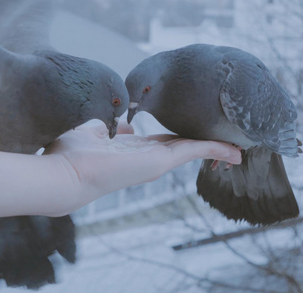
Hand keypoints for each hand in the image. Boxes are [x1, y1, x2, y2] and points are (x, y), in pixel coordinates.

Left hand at [0, 120, 240, 217]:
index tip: (198, 131)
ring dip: (216, 149)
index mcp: (135, 151)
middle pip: (184, 148)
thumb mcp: (93, 132)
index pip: (165, 143)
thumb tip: (121, 128)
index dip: (183, 137)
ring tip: (238, 149)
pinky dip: (214, 149)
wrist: (64, 175)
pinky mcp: (160, 162)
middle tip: (229, 143)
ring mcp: (156, 162)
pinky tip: (232, 149)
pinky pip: (194, 150)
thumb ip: (108, 129)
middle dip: (206, 145)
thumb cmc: (70, 156)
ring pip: (193, 151)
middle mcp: (149, 159)